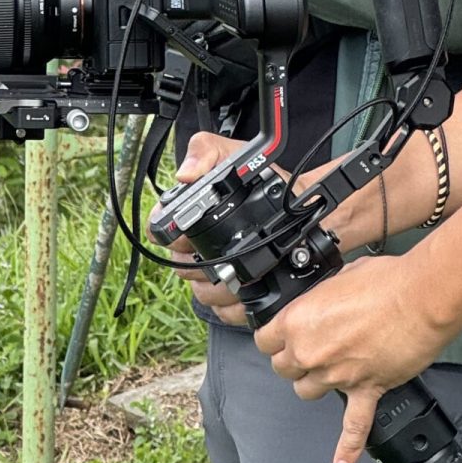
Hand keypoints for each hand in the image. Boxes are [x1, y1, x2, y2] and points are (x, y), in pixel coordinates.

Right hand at [152, 131, 257, 328]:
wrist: (302, 206)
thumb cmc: (266, 181)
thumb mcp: (238, 157)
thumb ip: (208, 151)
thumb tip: (185, 173)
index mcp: (189, 217)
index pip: (159, 232)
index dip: (173, 234)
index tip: (192, 231)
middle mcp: (195, 248)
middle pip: (182, 267)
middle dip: (203, 258)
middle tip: (229, 245)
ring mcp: (213, 275)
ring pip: (202, 292)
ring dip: (225, 282)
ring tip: (250, 263)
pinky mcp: (233, 299)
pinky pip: (225, 311)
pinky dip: (240, 302)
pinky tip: (256, 284)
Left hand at [253, 253, 451, 462]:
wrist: (422, 298)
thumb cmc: (387, 281)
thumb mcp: (342, 276)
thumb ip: (324, 296)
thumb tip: (325, 300)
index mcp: (299, 320)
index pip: (265, 339)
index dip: (273, 336)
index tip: (279, 334)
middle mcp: (312, 352)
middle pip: (282, 368)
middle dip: (292, 359)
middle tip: (308, 347)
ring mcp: (337, 376)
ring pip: (307, 392)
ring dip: (313, 382)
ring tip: (327, 370)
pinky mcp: (365, 391)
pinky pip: (353, 428)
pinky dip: (347, 449)